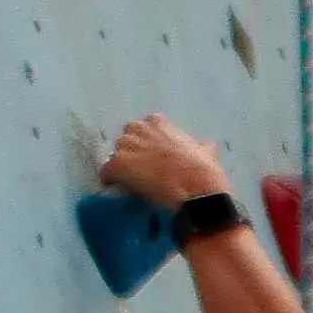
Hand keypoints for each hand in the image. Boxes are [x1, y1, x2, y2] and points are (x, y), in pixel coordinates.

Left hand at [104, 110, 230, 209]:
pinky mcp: (115, 165)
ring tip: (131, 184)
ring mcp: (125, 146)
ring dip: (120, 168)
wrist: (194, 189)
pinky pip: (106, 173)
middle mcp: (138, 129)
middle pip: (126, 140)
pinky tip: (119, 190)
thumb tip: (204, 147)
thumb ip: (200, 146)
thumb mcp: (206, 152)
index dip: (147, 144)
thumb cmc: (202, 171)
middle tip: (142, 172)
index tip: (153, 158)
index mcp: (158, 122)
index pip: (144, 128)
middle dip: (131, 154)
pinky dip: (110, 181)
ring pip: (114, 156)